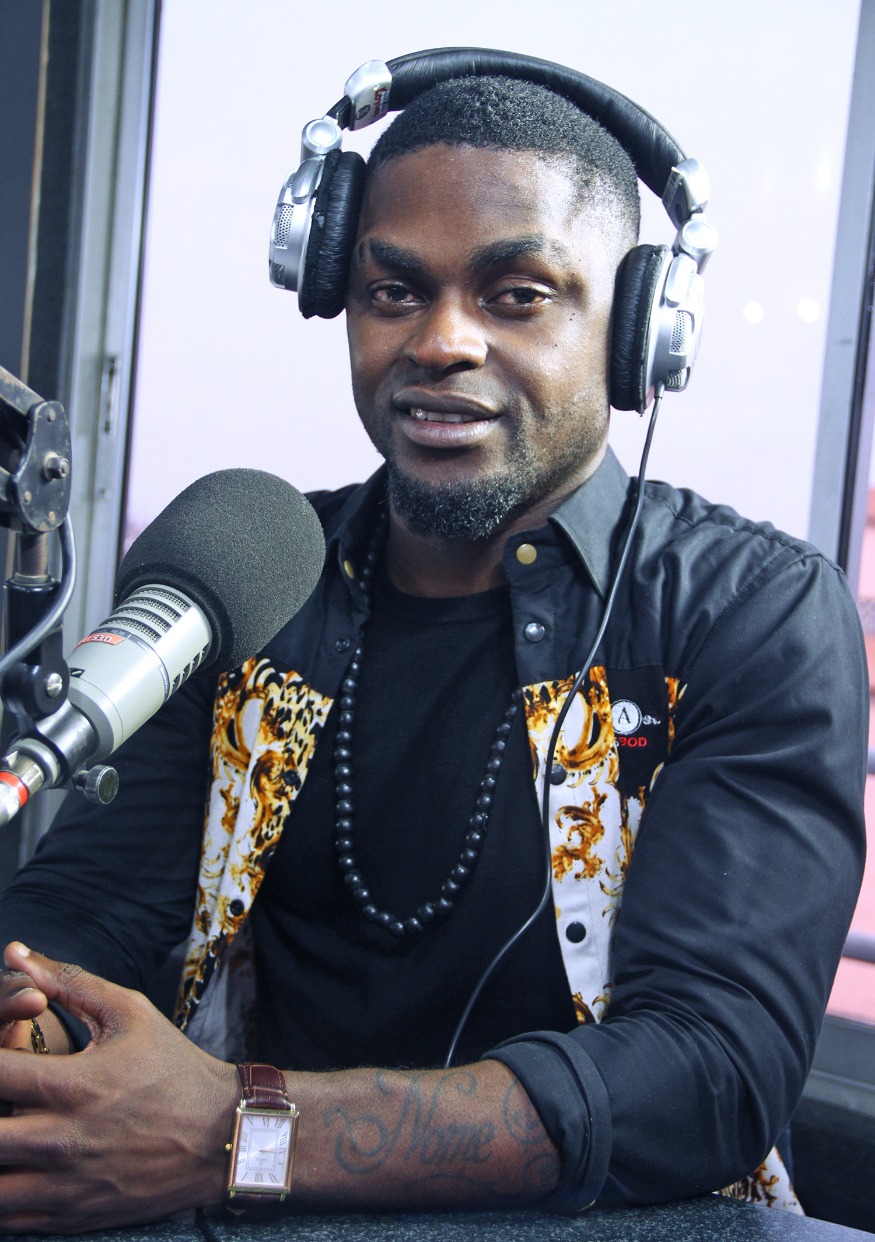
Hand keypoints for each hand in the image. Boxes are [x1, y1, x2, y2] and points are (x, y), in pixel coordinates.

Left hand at [0, 942, 239, 1234]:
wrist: (221, 1135)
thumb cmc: (173, 1067)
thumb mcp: (129, 1012)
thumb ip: (66, 982)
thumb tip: (15, 952)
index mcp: (74, 1085)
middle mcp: (63, 1140)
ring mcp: (66, 1186)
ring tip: (2, 1128)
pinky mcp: (71, 1217)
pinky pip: (8, 1222)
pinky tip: (8, 1167)